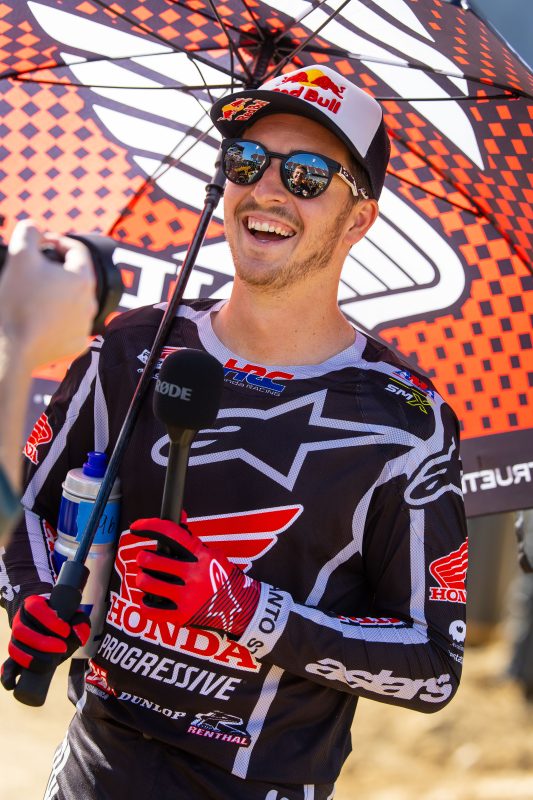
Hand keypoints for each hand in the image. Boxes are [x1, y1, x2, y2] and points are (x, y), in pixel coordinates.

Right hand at [0, 220, 96, 369]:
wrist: (12, 347)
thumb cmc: (17, 300)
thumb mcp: (19, 256)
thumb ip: (29, 232)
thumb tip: (36, 227)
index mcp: (82, 279)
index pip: (76, 251)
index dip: (58, 242)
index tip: (42, 244)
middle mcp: (91, 303)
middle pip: (77, 277)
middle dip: (59, 270)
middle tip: (35, 270)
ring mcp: (86, 326)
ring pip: (75, 302)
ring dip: (60, 295)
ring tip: (37, 295)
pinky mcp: (78, 344)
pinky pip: (71, 326)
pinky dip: (60, 320)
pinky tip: (42, 318)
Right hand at [1, 594, 89, 690]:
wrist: (51, 627)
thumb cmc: (62, 621)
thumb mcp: (73, 617)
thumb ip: (80, 623)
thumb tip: (77, 634)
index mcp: (33, 605)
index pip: (34, 608)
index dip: (49, 620)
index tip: (65, 631)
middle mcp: (20, 621)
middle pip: (21, 630)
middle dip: (41, 642)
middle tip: (61, 648)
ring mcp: (15, 639)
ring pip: (14, 648)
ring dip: (31, 657)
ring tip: (51, 662)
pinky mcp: (15, 656)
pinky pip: (6, 665)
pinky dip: (7, 675)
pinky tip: (13, 683)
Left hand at [130, 517, 260, 635]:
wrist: (240, 607)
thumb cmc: (221, 576)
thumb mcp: (211, 554)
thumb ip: (190, 538)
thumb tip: (180, 513)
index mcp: (201, 556)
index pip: (171, 534)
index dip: (150, 526)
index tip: (137, 526)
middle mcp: (194, 574)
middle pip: (153, 559)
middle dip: (144, 557)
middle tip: (145, 559)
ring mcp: (187, 596)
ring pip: (147, 583)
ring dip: (142, 578)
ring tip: (146, 578)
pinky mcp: (182, 615)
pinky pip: (150, 609)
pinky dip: (145, 602)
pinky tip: (149, 598)